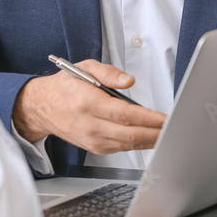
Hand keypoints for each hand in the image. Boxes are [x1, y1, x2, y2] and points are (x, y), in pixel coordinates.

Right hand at [12, 59, 165, 154]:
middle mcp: (90, 125)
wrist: (43, 107)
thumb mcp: (83, 67)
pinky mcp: (95, 148)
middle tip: (173, 128)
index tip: (166, 118)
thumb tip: (129, 81)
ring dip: (150, 141)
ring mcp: (92, 140)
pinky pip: (122, 148)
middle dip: (156, 133)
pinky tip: (149, 137)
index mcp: (88, 102)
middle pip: (131, 135)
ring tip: (167, 133)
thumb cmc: (65, 87)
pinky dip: (138, 144)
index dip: (149, 118)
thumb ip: (108, 72)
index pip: (126, 115)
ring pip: (128, 145)